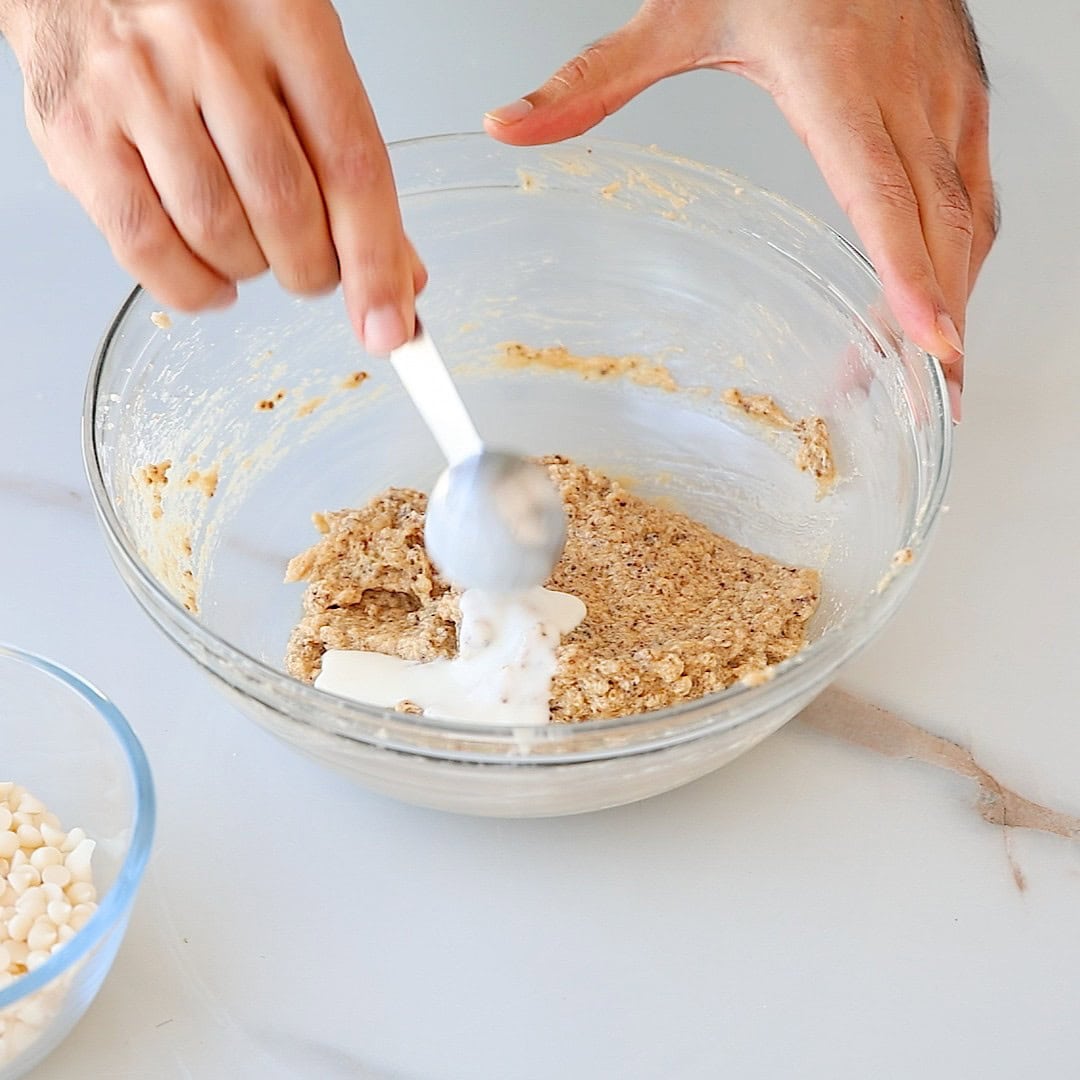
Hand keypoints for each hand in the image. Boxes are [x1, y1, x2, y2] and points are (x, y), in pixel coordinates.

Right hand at [2, 0, 423, 352]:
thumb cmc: (205, 18)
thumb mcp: (299, 61)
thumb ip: (349, 163)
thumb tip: (402, 277)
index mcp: (286, 20)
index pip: (351, 166)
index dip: (376, 263)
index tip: (389, 326)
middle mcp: (207, 45)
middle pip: (286, 208)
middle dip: (313, 270)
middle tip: (314, 270)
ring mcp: (134, 85)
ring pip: (219, 234)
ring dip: (252, 271)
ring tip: (254, 251)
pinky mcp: (76, 130)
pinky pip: (144, 247)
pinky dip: (191, 287)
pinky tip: (212, 279)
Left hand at [483, 0, 995, 418]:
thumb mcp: (680, 13)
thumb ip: (593, 80)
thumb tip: (509, 126)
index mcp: (836, 80)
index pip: (878, 195)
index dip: (908, 275)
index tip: (930, 342)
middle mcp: (904, 92)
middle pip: (937, 227)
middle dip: (939, 321)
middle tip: (931, 402)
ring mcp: (944, 94)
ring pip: (967, 216)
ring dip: (954, 297)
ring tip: (932, 375)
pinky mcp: (961, 97)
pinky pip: (975, 191)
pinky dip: (961, 255)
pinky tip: (940, 295)